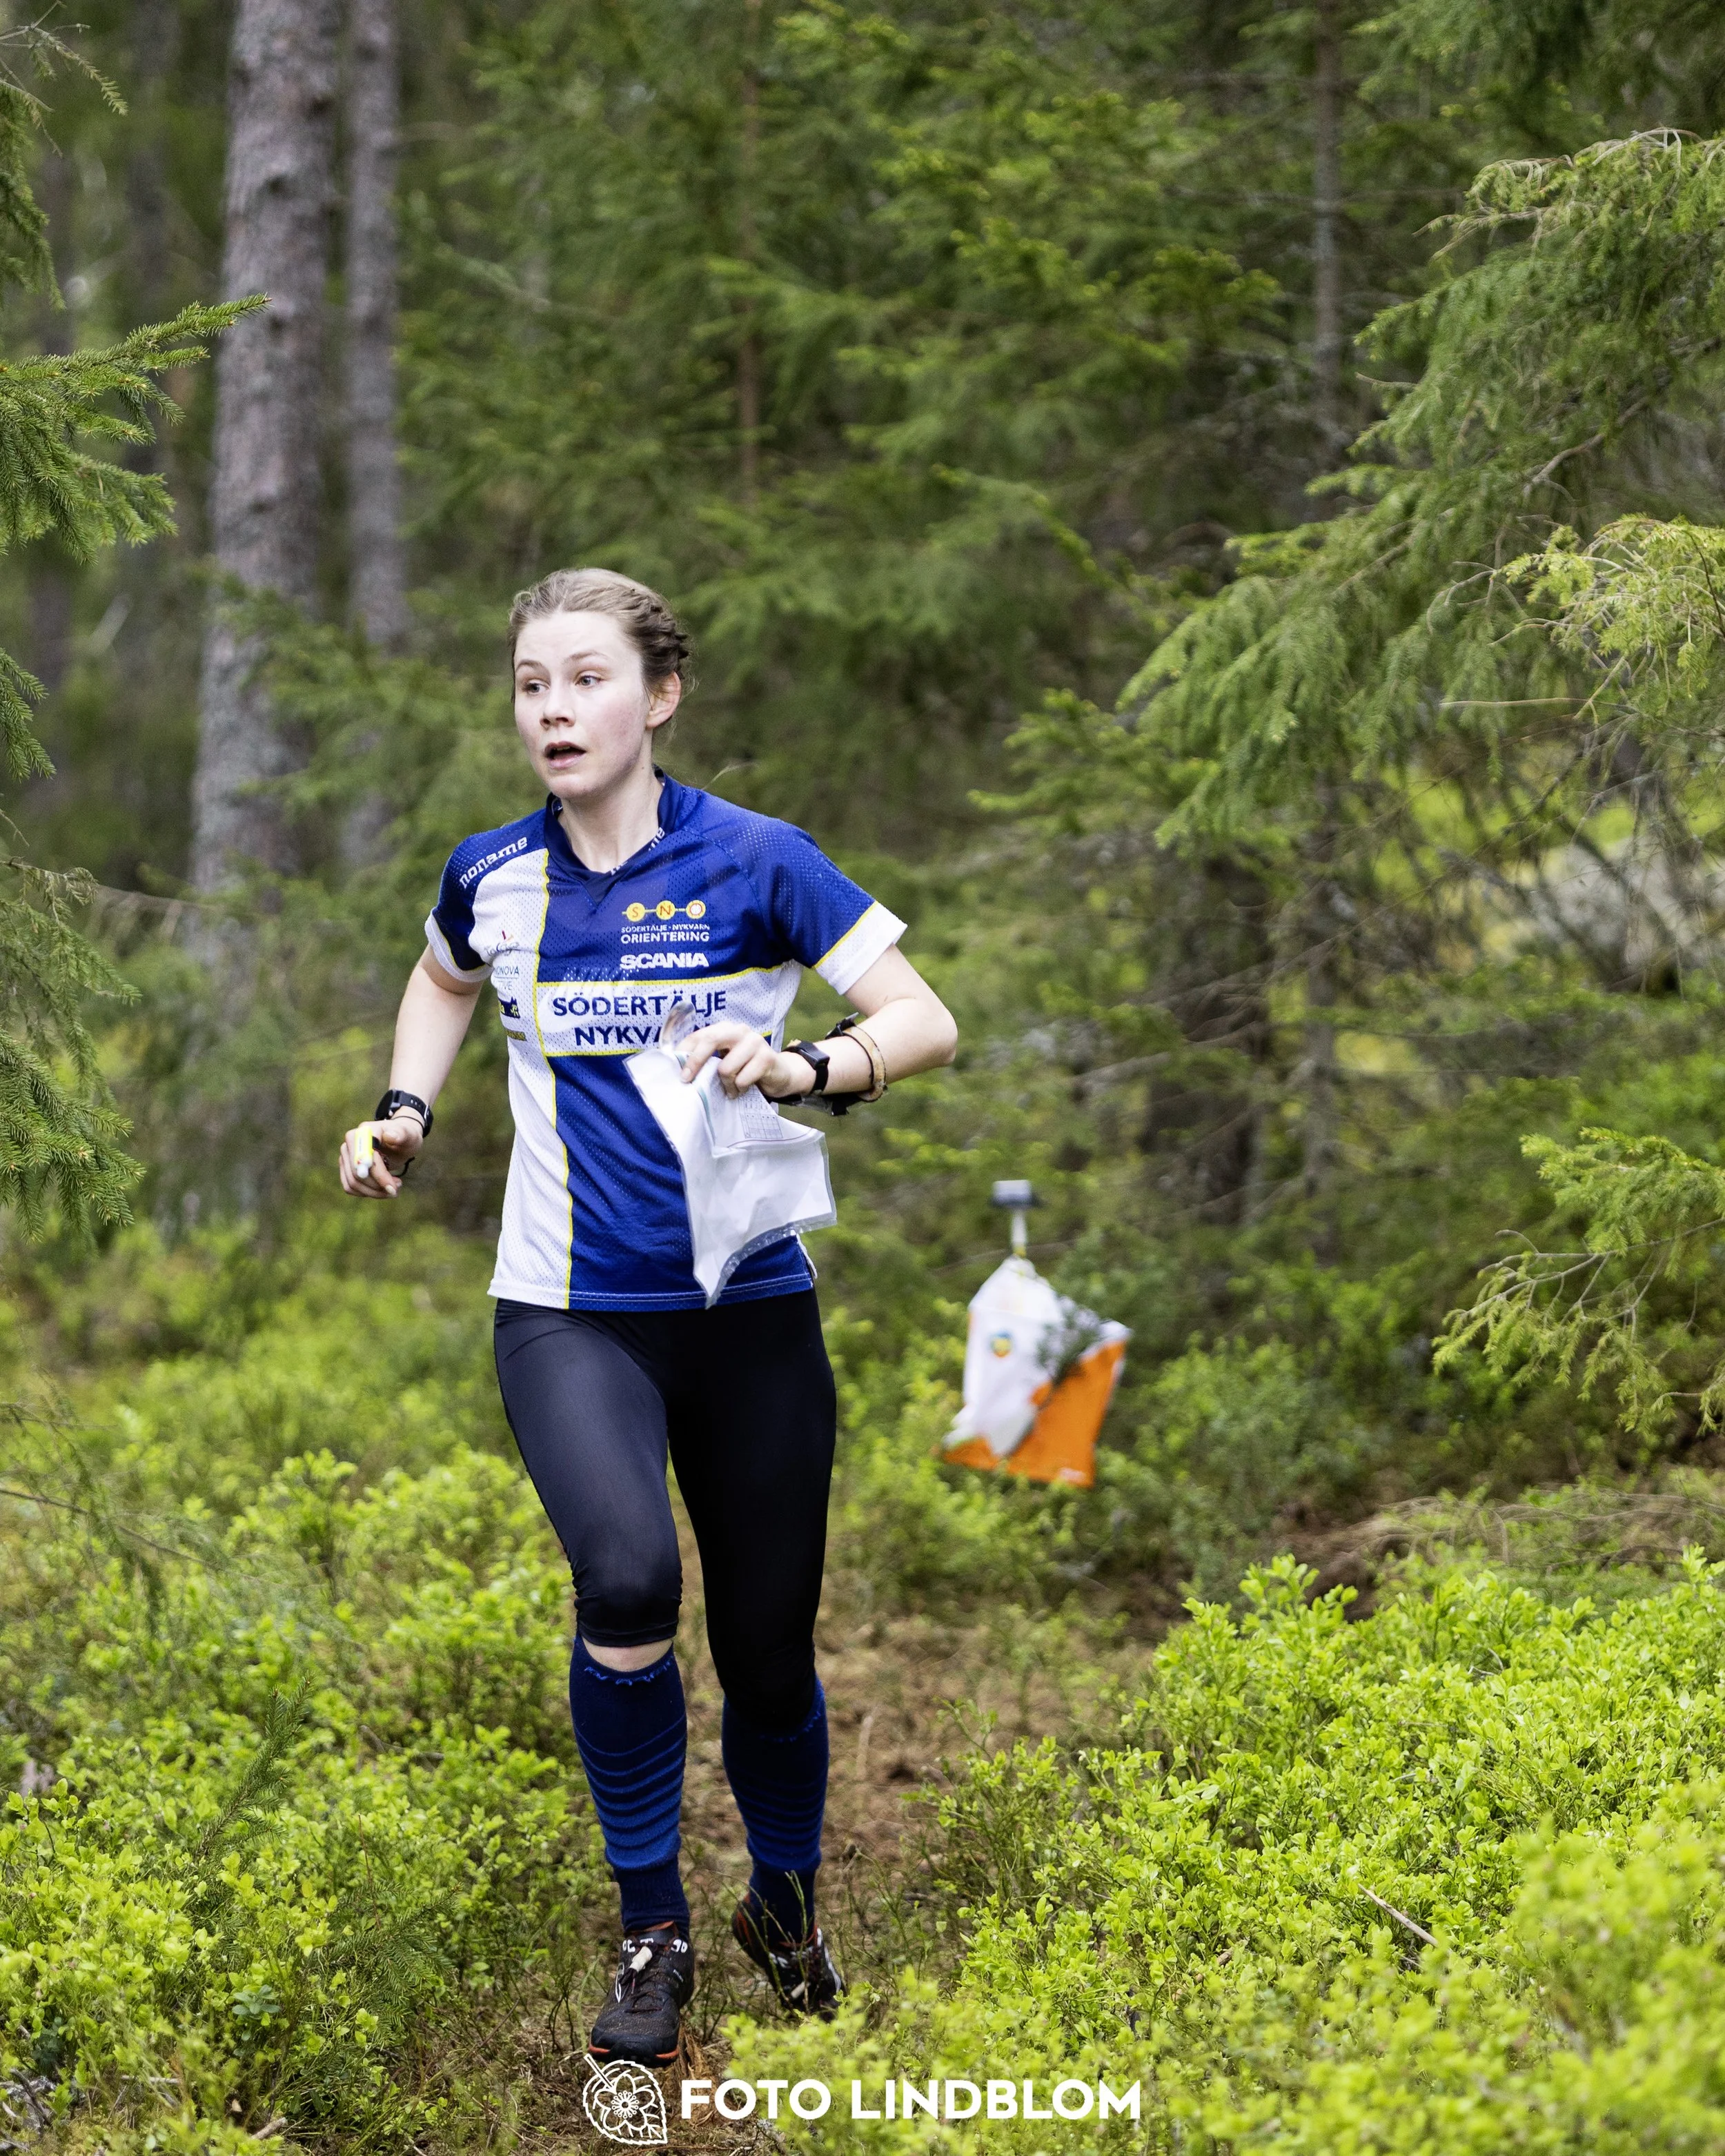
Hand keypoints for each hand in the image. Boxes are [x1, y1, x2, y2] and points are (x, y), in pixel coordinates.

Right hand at [339, 1114, 424, 1198]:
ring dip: (374, 1192)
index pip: (366, 1159)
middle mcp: (350, 1143)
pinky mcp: (346, 1168)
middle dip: (378, 1185)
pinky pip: (350, 1187)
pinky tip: (382, 1189)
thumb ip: (401, 1134)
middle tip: (397, 1188)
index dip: (379, 1174)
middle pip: (357, 1173)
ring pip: (353, 1183)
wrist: (400, 1141)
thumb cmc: (405, 1136)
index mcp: (363, 1132)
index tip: (395, 1187)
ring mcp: (345, 1156)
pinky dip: (366, 1193)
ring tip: (393, 1188)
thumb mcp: (409, 1134)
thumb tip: (390, 1136)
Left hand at [677, 1021, 812, 1099]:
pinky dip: (739, 1089)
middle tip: (688, 1081)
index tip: (677, 1071)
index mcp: (725, 1029)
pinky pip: (743, 1079)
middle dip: (695, 1062)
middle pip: (711, 1040)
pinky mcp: (767, 1057)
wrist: (779, 1074)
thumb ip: (707, 1060)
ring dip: (725, 1085)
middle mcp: (739, 1030)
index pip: (700, 1035)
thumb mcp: (724, 1060)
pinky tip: (742, 1090)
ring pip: (726, 1067)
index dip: (685, 1052)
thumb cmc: (745, 1068)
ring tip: (730, 1090)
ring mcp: (755, 1041)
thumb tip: (680, 1071)